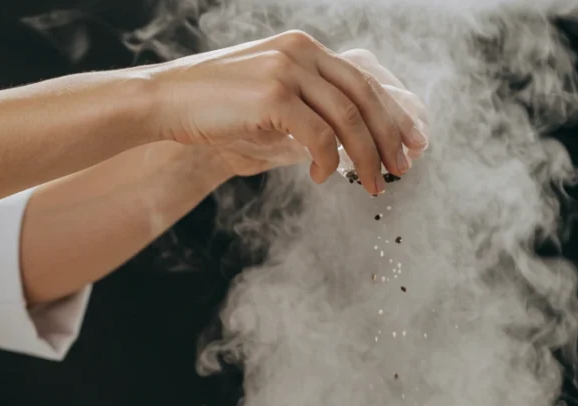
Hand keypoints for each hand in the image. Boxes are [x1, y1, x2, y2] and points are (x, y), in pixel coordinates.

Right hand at [145, 31, 429, 194]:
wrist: (164, 102)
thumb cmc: (216, 111)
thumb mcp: (270, 104)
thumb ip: (309, 114)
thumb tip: (348, 147)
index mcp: (304, 49)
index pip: (363, 81)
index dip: (394, 114)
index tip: (413, 142)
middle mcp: (300, 52)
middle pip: (365, 97)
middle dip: (390, 137)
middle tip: (402, 169)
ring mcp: (287, 70)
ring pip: (349, 117)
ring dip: (366, 157)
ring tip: (372, 184)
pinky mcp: (273, 95)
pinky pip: (319, 135)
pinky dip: (328, 161)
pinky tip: (322, 178)